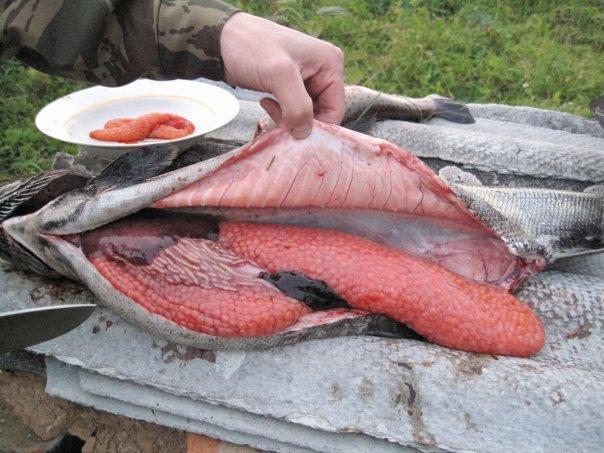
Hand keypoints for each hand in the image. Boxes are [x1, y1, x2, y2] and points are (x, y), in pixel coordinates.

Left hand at [220, 12, 344, 138]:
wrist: (222, 40)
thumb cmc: (252, 48)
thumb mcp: (279, 74)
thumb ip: (297, 106)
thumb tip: (304, 134)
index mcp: (330, 65)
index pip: (335, 110)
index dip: (318, 127)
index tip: (295, 133)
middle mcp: (323, 72)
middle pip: (321, 114)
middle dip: (301, 124)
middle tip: (279, 124)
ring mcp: (307, 80)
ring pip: (306, 115)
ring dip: (289, 120)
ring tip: (270, 109)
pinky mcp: (291, 86)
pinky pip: (294, 111)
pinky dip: (282, 115)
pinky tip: (267, 103)